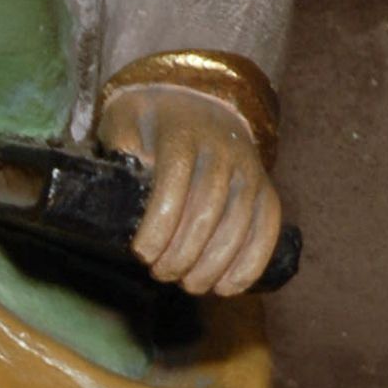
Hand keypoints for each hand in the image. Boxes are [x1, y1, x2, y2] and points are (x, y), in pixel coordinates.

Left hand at [95, 84, 281, 296]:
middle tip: (161, 273)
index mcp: (182, 132)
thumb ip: (119, 147)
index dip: (160, 224)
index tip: (142, 253)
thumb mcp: (124, 119)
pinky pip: (268, 225)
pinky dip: (252, 261)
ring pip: (239, 222)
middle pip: (208, 208)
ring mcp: (248, 168)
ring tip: (190, 285)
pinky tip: (228, 287)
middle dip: (183, 251)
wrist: (198, 101)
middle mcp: (221, 148)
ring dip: (214, 263)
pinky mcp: (265, 187)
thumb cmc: (151, 122)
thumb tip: (121, 184)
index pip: (174, 182)